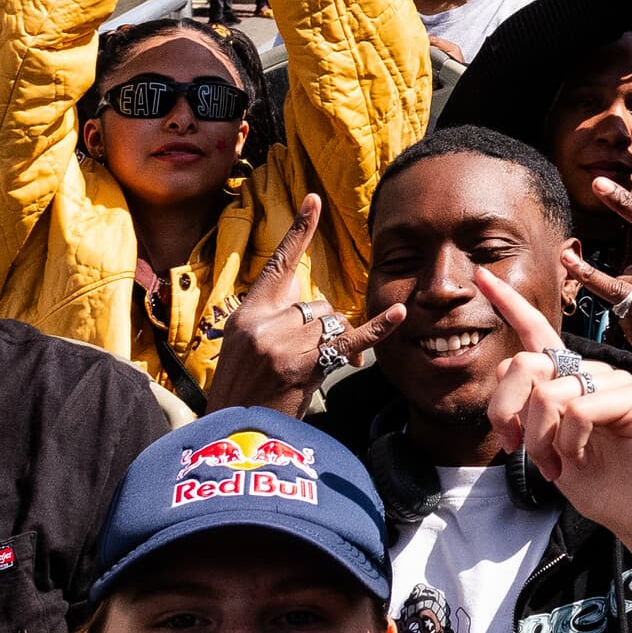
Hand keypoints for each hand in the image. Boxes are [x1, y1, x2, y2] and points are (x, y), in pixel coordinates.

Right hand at [201, 196, 399, 415]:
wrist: (233, 433)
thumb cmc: (242, 392)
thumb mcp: (243, 347)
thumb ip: (272, 319)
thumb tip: (313, 307)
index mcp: (248, 312)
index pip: (279, 263)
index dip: (299, 230)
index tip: (314, 199)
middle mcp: (264, 321)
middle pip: (318, 304)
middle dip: (325, 328)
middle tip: (312, 356)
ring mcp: (283, 342)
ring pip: (332, 324)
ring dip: (335, 344)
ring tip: (313, 369)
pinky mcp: (304, 364)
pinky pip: (351, 339)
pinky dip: (378, 327)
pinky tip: (398, 313)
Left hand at [473, 270, 631, 545]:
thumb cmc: (595, 481)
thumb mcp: (544, 445)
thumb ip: (526, 407)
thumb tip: (507, 371)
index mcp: (569, 378)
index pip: (537, 331)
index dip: (509, 304)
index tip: (483, 277)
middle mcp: (591, 371)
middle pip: (527, 364)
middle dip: (506, 411)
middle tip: (515, 448)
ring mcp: (616, 380)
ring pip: (550, 393)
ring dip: (539, 439)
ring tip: (553, 466)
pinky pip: (579, 410)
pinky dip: (568, 442)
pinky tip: (576, 459)